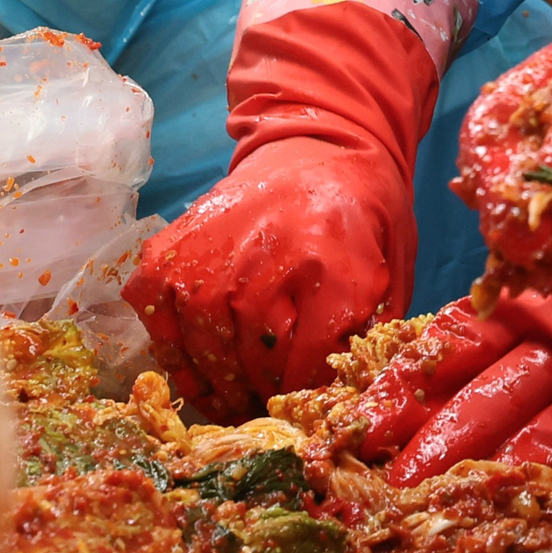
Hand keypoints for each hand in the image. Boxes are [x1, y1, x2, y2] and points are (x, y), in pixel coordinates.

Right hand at [128, 0, 458, 418]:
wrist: (322, 142)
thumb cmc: (365, 214)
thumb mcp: (393, 270)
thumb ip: (373, 336)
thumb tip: (351, 407)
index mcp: (333, 266)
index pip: (304, 367)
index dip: (303, 400)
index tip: (307, 411)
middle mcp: (267, 257)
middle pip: (251, 363)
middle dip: (261, 397)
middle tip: (268, 410)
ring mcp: (212, 250)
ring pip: (202, 347)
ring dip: (216, 383)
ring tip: (234, 396)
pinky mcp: (173, 245)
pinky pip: (158, 316)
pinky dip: (172, 348)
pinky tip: (197, 359)